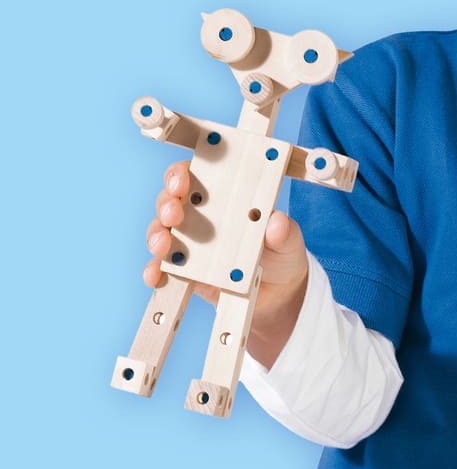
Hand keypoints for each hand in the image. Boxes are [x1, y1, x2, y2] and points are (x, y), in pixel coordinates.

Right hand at [144, 160, 309, 366]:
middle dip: (167, 204)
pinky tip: (155, 275)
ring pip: (161, 232)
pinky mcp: (183, 271)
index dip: (182, 173)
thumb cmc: (281, 254)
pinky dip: (154, 271)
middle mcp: (201, 216)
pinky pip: (161, 269)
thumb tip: (277, 221)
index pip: (196, 176)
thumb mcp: (289, 241)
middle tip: (173, 214)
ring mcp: (189, 243)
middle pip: (171, 200)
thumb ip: (283, 232)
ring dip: (156, 235)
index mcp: (226, 197)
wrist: (277, 295)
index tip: (183, 180)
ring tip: (162, 246)